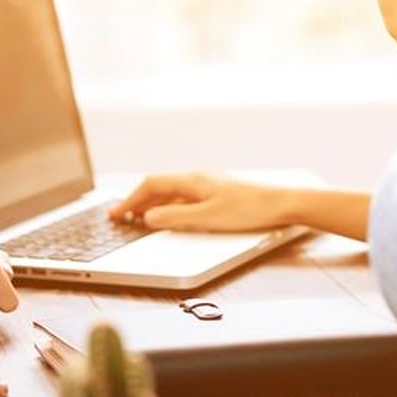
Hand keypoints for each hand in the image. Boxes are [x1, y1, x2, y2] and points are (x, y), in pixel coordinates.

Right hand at [108, 173, 297, 232]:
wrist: (282, 203)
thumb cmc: (248, 210)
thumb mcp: (207, 218)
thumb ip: (175, 218)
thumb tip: (148, 217)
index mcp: (192, 180)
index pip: (152, 184)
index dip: (130, 199)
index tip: (115, 214)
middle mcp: (198, 178)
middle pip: (159, 186)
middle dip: (138, 200)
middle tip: (120, 217)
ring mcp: (208, 184)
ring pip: (172, 192)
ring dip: (152, 203)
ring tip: (138, 218)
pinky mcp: (218, 193)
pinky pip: (184, 197)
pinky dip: (169, 206)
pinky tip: (170, 217)